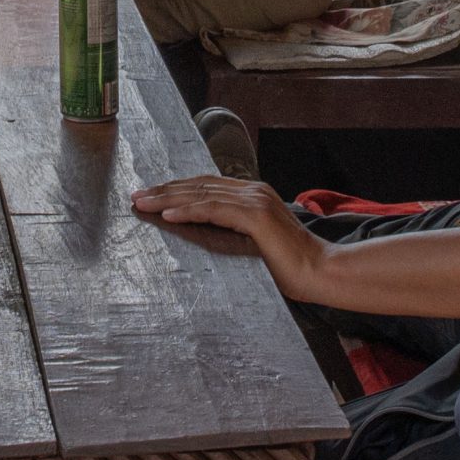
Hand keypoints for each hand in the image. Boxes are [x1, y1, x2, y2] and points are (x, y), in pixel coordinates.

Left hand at [130, 176, 323, 296]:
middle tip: (136, 196)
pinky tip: (167, 214)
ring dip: (167, 199)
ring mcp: (255, 200)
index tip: (150, 196)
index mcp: (253, 195)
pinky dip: (188, 211)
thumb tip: (201, 234)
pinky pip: (213, 210)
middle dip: (164, 190)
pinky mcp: (256, 216)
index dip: (175, 189)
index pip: (205, 186)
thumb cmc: (292, 266)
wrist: (322, 272)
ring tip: (143, 204)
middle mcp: (253, 191)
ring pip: (201, 195)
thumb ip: (232, 232)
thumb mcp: (255, 244)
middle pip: (198, 186)